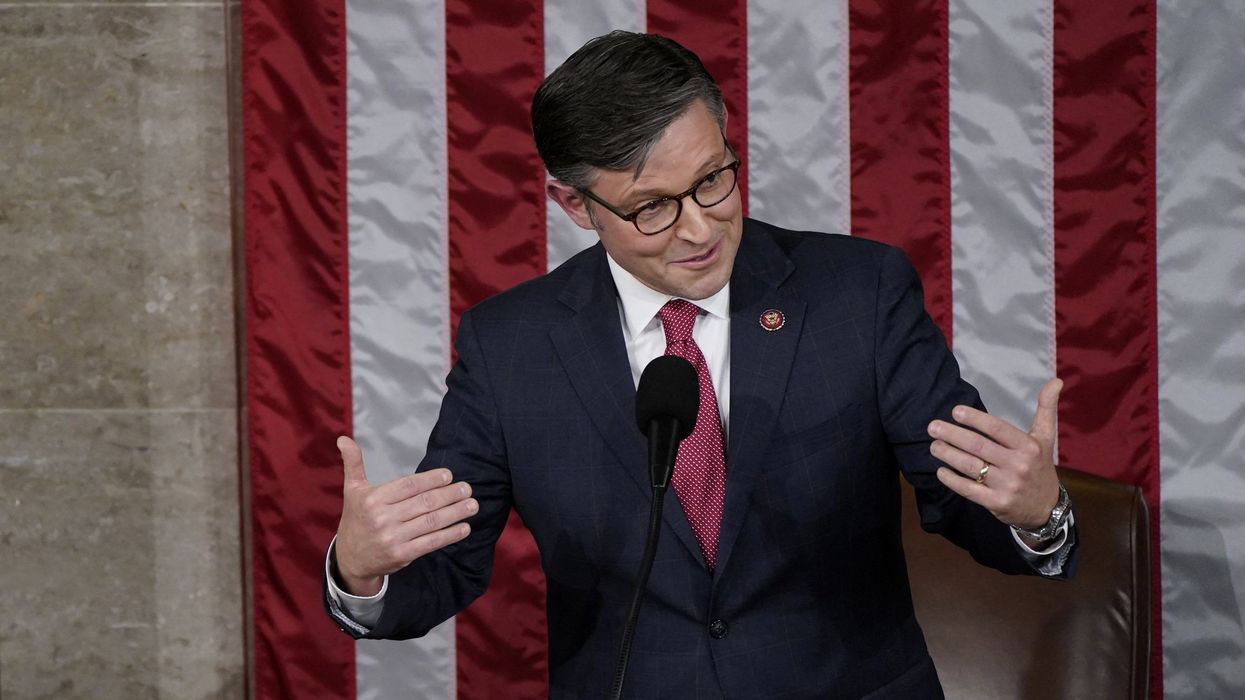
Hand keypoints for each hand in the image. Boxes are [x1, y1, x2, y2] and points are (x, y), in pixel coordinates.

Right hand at [333, 436, 476, 595]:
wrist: (350, 558)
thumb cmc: (356, 519)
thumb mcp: (352, 490)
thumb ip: (353, 464)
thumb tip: (343, 439)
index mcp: (373, 499)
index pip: (408, 486)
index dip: (431, 479)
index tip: (449, 475)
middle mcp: (382, 518)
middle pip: (423, 503)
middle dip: (449, 495)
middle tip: (468, 488)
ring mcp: (392, 538)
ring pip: (431, 522)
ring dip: (455, 513)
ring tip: (472, 505)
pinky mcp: (401, 555)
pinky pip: (430, 543)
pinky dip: (450, 535)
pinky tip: (465, 528)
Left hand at [927, 378, 1062, 529]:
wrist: (1047, 508)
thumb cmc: (1040, 467)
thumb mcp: (1046, 438)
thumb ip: (1046, 408)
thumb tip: (1056, 380)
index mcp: (1029, 446)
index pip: (997, 429)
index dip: (975, 419)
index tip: (955, 411)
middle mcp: (1018, 465)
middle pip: (979, 446)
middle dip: (953, 435)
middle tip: (933, 427)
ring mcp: (1007, 485)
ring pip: (971, 466)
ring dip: (948, 454)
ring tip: (934, 445)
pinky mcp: (997, 503)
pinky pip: (969, 490)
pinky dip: (952, 480)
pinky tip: (940, 471)